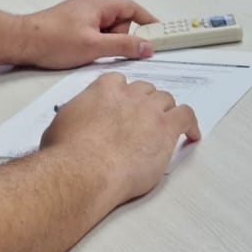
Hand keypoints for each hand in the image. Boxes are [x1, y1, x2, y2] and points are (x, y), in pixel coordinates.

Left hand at [21, 0, 156, 68]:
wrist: (22, 42)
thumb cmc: (53, 40)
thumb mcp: (95, 47)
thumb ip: (124, 46)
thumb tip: (146, 46)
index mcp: (100, 5)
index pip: (132, 8)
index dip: (147, 20)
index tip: (158, 32)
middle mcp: (92, 6)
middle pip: (120, 22)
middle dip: (120, 38)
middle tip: (110, 52)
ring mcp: (81, 15)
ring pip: (106, 31)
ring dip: (105, 44)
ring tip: (89, 54)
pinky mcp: (72, 26)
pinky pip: (94, 34)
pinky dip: (95, 45)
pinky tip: (82, 54)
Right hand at [42, 73, 200, 202]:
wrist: (84, 169)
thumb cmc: (67, 152)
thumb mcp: (60, 125)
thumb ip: (74, 117)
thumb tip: (73, 123)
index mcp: (104, 89)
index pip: (119, 82)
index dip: (123, 95)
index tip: (123, 104)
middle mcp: (129, 95)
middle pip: (145, 90)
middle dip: (145, 103)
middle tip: (144, 119)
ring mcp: (150, 110)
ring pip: (166, 100)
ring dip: (166, 112)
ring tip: (165, 126)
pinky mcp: (166, 128)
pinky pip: (186, 116)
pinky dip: (191, 125)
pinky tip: (191, 135)